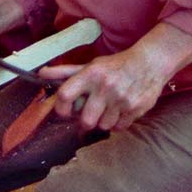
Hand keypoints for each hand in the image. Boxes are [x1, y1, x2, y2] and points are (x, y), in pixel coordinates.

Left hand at [40, 44, 169, 132]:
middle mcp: (104, 86)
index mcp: (91, 74)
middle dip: (86, 121)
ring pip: (103, 126)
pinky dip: (118, 123)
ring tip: (109, 108)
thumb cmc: (116, 65)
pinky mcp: (135, 109)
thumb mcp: (90, 65)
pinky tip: (121, 110)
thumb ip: (65, 72)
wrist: (150, 63)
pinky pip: (119, 128)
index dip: (61, 108)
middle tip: (91, 113)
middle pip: (85, 120)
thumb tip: (41, 73)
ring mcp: (121, 99)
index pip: (65, 95)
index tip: (65, 110)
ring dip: (103, 121)